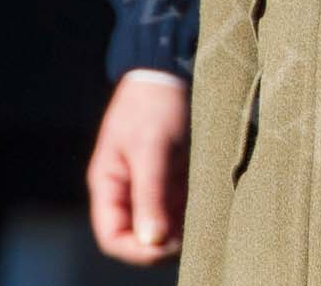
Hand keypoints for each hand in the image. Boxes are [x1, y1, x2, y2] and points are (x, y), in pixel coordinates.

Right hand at [88, 74, 190, 263]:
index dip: (137, 251)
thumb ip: (150, 195)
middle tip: (194, 235)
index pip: (113, 237)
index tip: (169, 247)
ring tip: (206, 220)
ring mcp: (152, 185)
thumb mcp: (152, 150)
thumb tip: (152, 243)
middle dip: (164, 244)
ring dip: (182, 230)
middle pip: (140, 237)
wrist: (173, 69)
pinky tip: (211, 207)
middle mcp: (128, 190)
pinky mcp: (174, 177)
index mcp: (109, 184)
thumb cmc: (155, 105)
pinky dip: (194, 213)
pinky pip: (181, 208)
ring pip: (164, 226)